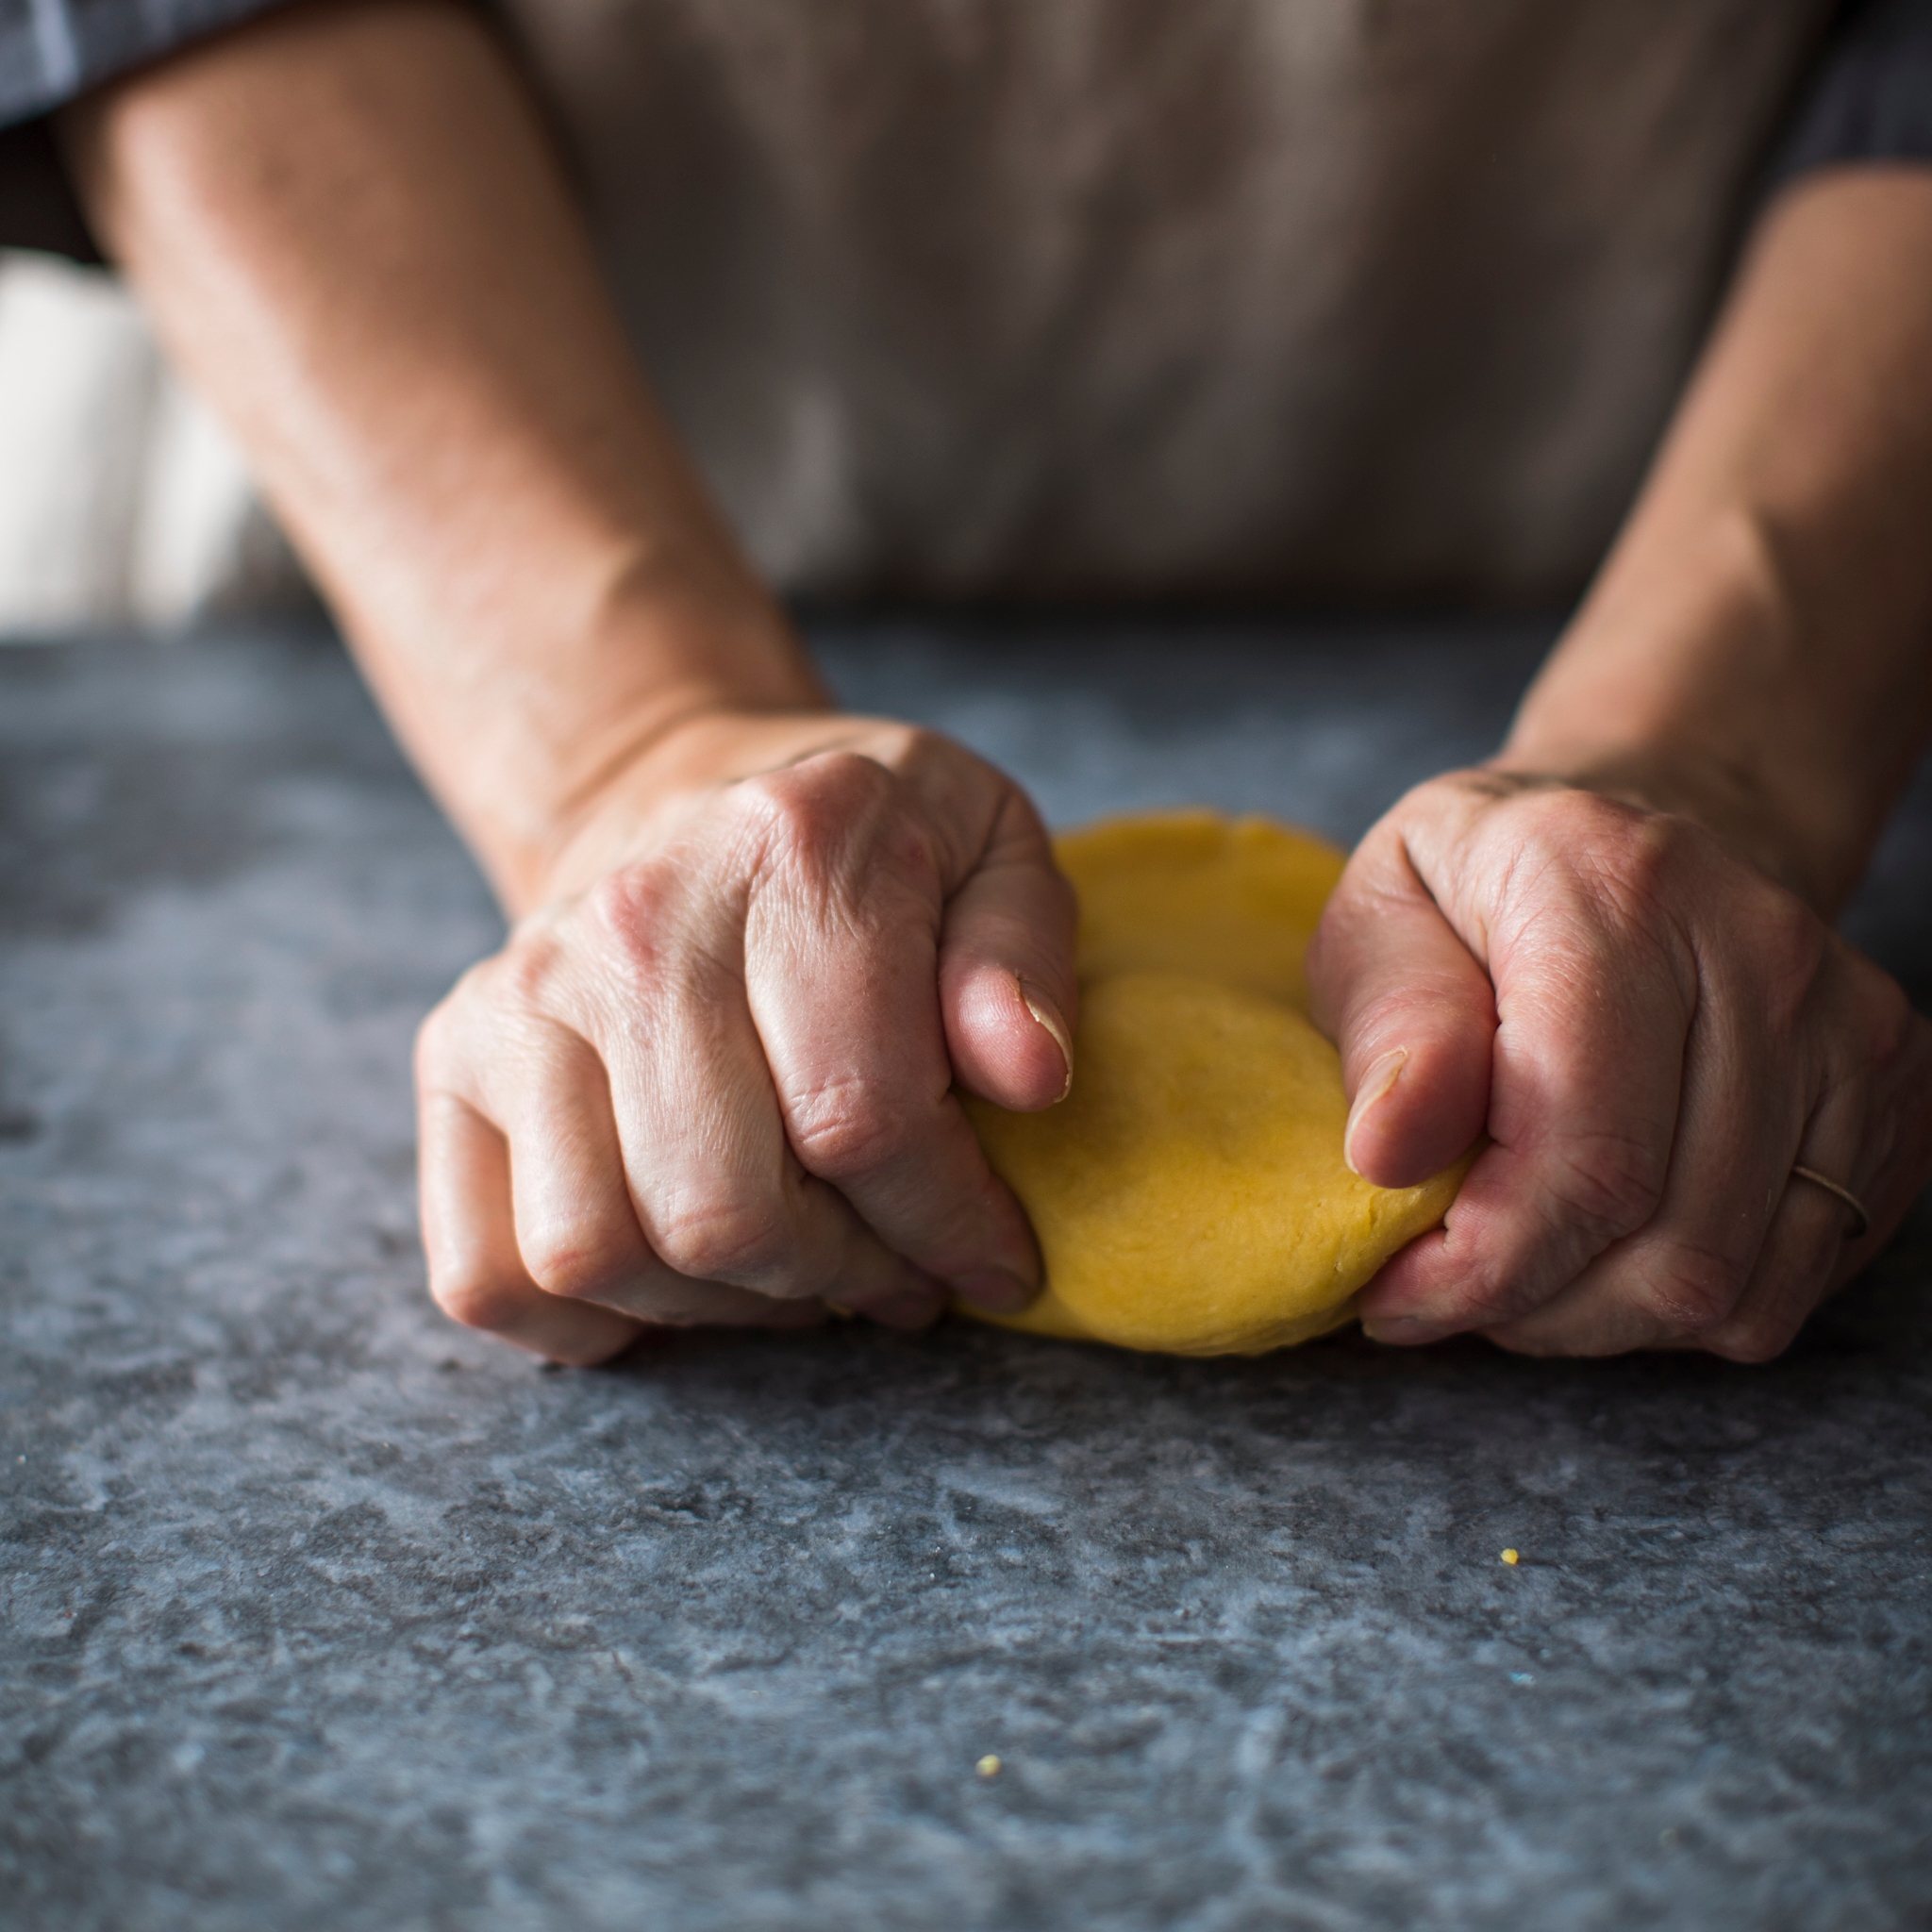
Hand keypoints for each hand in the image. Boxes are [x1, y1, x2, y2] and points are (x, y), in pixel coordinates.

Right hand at [414, 713, 1077, 1362]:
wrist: (682, 793)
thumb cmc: (864, 848)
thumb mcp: (989, 851)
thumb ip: (1022, 958)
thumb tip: (1028, 1077)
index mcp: (795, 853)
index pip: (862, 1118)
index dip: (948, 1225)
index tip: (995, 1258)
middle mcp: (636, 920)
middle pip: (724, 1211)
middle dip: (841, 1277)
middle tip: (898, 1270)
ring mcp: (525, 993)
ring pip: (598, 1253)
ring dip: (723, 1307)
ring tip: (799, 1270)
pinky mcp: (454, 1057)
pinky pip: (487, 1272)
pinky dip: (582, 1325)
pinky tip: (678, 1282)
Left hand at [1307, 767, 1931, 1359]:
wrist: (1653, 828)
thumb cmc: (1486, 890)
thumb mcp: (1382, 914)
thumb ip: (1389, 1030)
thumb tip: (1388, 1153)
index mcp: (1621, 891)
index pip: (1586, 1157)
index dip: (1482, 1268)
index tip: (1394, 1293)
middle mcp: (1765, 953)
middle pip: (1671, 1247)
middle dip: (1532, 1310)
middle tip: (1446, 1286)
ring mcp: (1853, 1029)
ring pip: (1734, 1290)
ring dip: (1599, 1320)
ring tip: (1520, 1262)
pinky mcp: (1900, 1097)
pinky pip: (1791, 1286)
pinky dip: (1682, 1309)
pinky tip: (1606, 1242)